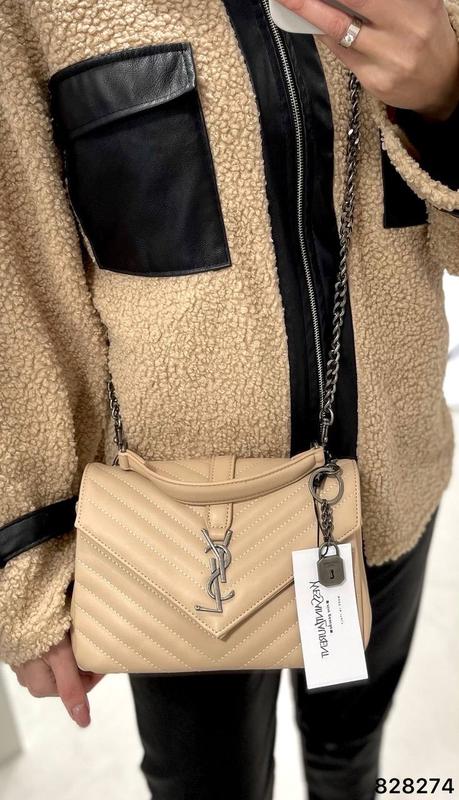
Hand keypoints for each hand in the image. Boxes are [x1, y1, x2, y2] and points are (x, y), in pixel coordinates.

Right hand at [11, 632, 103, 726]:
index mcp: (41, 688)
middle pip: (71, 676)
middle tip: (90, 640)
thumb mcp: (60, 659)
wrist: (17, 606)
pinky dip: (59, 643)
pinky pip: (48, 653)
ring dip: (71, 651)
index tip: (101, 653)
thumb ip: (72, 688)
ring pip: (61, 663)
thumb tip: (83, 722)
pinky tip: (61, 630)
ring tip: (75, 633)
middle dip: (83, 661)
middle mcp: (31, 680)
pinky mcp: (25, 650)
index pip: (81, 687)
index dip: (95, 670)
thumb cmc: (37, 631)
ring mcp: (27, 665)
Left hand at [277, 0, 458, 119]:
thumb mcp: (417, 4)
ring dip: (311, 11)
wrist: (442, 83)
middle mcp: (406, 27)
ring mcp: (389, 57)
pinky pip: (341, 53)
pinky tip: (316, 25)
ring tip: (290, 0)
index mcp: (419, 2)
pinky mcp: (375, 81)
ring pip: (339, 29)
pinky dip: (325, 36)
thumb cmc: (423, 34)